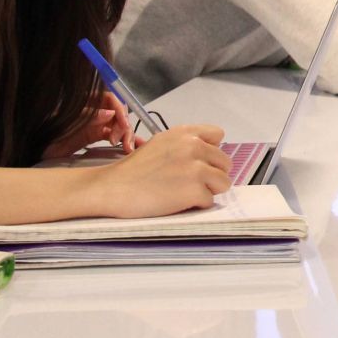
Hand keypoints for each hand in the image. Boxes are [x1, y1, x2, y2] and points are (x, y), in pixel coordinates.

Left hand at [42, 92, 137, 158]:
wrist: (34, 150)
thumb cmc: (44, 132)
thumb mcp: (65, 123)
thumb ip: (88, 116)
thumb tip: (110, 113)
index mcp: (85, 100)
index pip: (110, 98)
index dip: (120, 110)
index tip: (123, 124)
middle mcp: (93, 109)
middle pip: (118, 112)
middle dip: (124, 126)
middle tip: (123, 143)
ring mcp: (95, 123)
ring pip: (118, 125)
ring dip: (127, 135)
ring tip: (128, 149)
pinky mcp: (95, 136)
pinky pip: (114, 136)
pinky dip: (124, 140)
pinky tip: (134, 147)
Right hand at [91, 124, 231, 217]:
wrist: (113, 188)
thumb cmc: (134, 170)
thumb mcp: (161, 143)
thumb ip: (185, 144)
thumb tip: (209, 156)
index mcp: (185, 133)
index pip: (218, 135)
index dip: (211, 152)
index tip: (199, 162)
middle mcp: (194, 146)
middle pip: (224, 163)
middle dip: (211, 175)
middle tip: (187, 182)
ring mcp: (196, 168)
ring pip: (223, 182)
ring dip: (208, 190)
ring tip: (184, 192)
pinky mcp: (194, 190)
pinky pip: (209, 201)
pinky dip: (195, 205)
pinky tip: (176, 202)